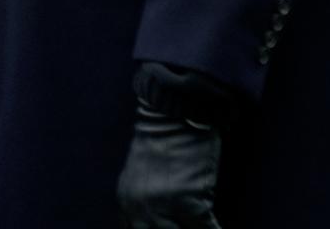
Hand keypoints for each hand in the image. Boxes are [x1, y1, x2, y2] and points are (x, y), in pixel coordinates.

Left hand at [116, 100, 223, 228]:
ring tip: (203, 226)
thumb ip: (144, 203)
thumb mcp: (142, 175)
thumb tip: (157, 225)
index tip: (173, 228)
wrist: (176, 112)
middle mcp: (138, 206)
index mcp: (126, 201)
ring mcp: (161, 204)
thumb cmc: (166, 140)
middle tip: (188, 227)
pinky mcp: (187, 199)